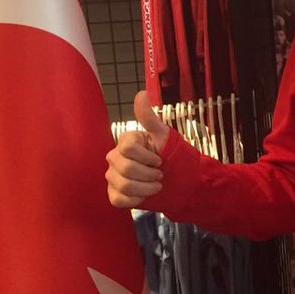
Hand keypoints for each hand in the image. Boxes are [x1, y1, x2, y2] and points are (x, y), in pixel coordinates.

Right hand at [105, 91, 169, 208]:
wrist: (181, 183)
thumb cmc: (173, 157)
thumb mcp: (164, 136)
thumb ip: (149, 118)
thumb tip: (141, 93)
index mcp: (126, 142)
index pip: (127, 148)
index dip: (148, 157)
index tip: (160, 159)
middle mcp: (115, 158)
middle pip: (125, 168)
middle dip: (150, 174)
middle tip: (161, 174)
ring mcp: (113, 177)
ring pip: (123, 185)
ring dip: (146, 188)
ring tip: (157, 185)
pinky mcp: (115, 194)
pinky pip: (118, 199)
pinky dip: (136, 200)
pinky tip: (145, 196)